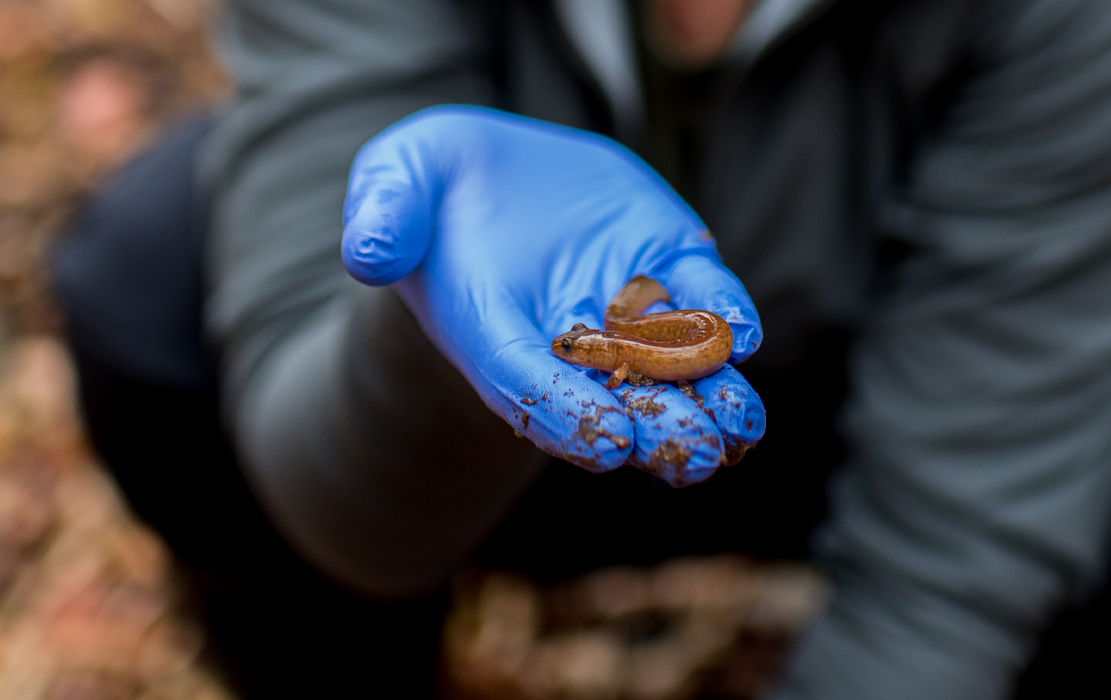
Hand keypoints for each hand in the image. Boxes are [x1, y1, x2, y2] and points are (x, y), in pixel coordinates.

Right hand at [341, 106, 764, 485]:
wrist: (493, 172)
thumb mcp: (395, 179)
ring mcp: (624, 306)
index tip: (609, 443)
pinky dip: (726, 319)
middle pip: (614, 401)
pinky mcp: (667, 263)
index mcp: (492, 333)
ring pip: (673, 368)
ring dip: (710, 399)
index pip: (529, 387)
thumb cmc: (432, 187)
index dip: (568, 417)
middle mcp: (565, 337)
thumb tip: (367, 254)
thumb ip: (382, 214)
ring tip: (738, 425)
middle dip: (656, 432)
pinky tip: (743, 335)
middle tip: (692, 456)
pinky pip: (702, 298)